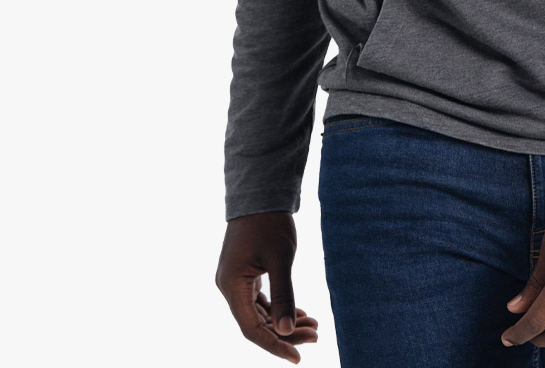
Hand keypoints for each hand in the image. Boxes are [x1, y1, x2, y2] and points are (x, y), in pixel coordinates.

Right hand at [216, 211, 318, 362]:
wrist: (261, 193)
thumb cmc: (270, 223)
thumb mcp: (281, 259)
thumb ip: (284, 295)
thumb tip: (286, 331)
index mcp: (231, 286)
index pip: (252, 329)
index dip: (274, 346)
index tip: (298, 357)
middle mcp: (229, 287)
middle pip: (257, 323)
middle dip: (286, 333)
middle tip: (316, 335)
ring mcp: (236, 281)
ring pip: (260, 313)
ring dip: (284, 321)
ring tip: (314, 326)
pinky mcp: (245, 274)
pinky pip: (261, 300)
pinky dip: (279, 308)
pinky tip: (301, 313)